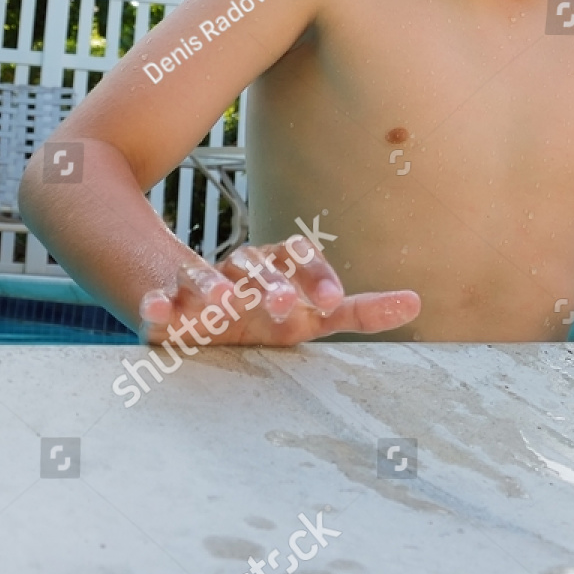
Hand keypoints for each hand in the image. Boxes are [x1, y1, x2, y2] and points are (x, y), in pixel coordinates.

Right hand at [137, 239, 419, 345]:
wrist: (196, 313)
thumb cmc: (265, 317)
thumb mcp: (313, 318)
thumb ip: (359, 312)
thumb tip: (416, 302)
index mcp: (279, 267)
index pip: (301, 255)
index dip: (317, 275)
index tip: (330, 301)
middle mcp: (241, 269)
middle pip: (257, 262)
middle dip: (271, 283)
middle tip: (285, 306)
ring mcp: (201, 283)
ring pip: (206, 273)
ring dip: (214, 284)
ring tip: (223, 302)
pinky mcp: (166, 302)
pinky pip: (158, 296)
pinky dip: (157, 302)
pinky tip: (157, 312)